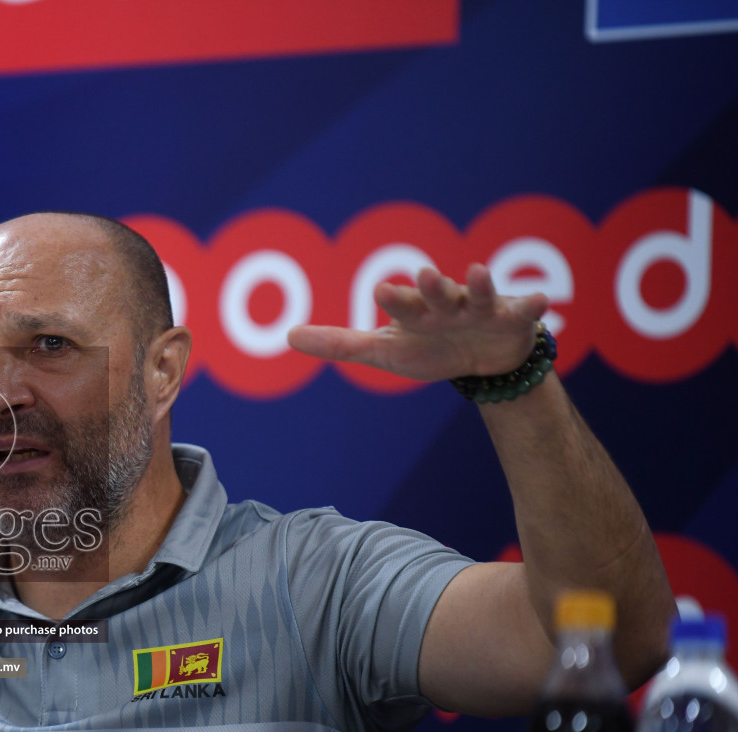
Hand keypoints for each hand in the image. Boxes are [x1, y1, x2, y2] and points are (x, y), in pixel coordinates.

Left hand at [287, 265, 549, 379]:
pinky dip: (531, 304)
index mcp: (415, 311)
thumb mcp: (384, 352)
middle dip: (431, 285)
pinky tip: (540, 300)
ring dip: (476, 282)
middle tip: (423, 275)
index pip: (401, 304)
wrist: (480, 361)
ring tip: (475, 272)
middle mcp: (446, 302)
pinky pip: (523, 309)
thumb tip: (289, 336)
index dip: (394, 298)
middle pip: (437, 293)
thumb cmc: (427, 348)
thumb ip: (340, 344)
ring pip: (477, 292)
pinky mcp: (513, 317)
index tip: (380, 292)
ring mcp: (481, 307)